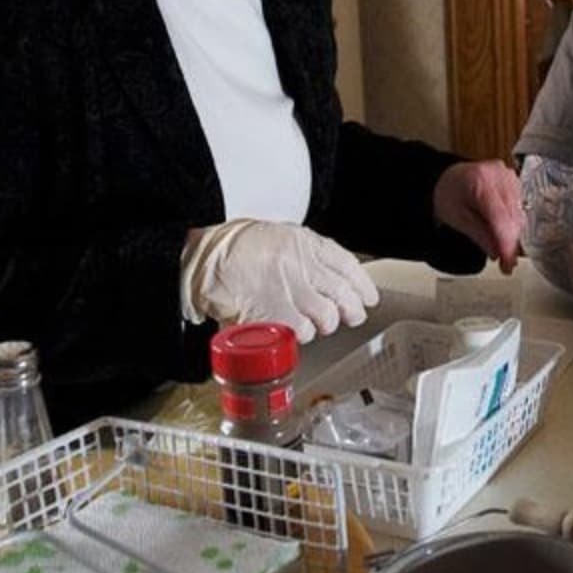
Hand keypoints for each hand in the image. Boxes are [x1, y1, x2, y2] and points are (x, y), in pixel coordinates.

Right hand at [181, 219, 379, 342]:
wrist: (204, 261)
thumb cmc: (238, 249)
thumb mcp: (280, 237)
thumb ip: (309, 254)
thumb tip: (336, 277)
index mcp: (304, 242)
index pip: (347, 265)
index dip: (362, 285)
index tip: (368, 297)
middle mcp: (301, 265)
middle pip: (343, 295)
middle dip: (351, 310)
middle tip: (350, 316)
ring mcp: (289, 291)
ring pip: (326, 318)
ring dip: (323, 325)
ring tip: (312, 322)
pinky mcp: (274, 315)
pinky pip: (302, 333)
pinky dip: (301, 335)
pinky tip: (293, 329)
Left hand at [433, 159, 525, 273]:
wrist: (449, 178)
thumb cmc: (449, 194)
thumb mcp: (457, 218)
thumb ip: (479, 235)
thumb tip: (497, 252)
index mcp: (480, 181)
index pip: (500, 217)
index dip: (506, 244)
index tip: (507, 263)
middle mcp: (498, 175)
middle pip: (512, 217)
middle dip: (510, 244)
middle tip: (506, 264)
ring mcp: (508, 176)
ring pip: (519, 214)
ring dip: (514, 236)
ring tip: (504, 251)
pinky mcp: (514, 181)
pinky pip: (519, 207)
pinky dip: (514, 224)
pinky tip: (506, 234)